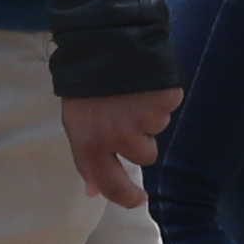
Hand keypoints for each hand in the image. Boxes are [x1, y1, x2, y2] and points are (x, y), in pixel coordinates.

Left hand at [62, 85, 176, 209]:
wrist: (101, 42)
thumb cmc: (85, 87)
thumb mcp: (76, 124)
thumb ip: (86, 160)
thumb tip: (94, 192)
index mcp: (90, 145)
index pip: (112, 186)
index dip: (127, 198)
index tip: (138, 200)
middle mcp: (118, 136)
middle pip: (144, 157)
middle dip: (139, 141)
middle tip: (125, 116)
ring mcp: (142, 118)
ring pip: (157, 129)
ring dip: (148, 115)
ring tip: (130, 94)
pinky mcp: (163, 99)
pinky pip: (168, 107)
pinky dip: (159, 97)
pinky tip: (143, 84)